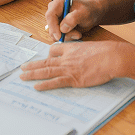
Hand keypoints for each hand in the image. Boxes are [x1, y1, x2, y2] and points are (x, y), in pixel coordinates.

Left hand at [19, 40, 134, 89]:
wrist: (111, 57)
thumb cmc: (107, 52)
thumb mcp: (93, 47)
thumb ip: (85, 52)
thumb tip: (87, 56)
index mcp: (72, 48)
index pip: (55, 50)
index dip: (49, 55)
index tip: (44, 58)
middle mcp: (67, 58)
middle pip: (46, 61)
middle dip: (33, 65)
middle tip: (22, 67)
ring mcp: (69, 69)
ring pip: (46, 71)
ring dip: (32, 74)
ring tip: (22, 76)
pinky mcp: (73, 79)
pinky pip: (55, 82)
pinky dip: (44, 85)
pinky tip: (36, 87)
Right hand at [44, 0, 105, 41]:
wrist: (93, 14)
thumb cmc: (89, 11)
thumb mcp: (84, 13)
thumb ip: (73, 18)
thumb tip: (62, 28)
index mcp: (58, 2)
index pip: (50, 15)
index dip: (53, 27)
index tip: (59, 37)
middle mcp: (54, 10)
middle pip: (51, 26)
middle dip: (63, 33)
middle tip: (77, 34)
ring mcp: (55, 19)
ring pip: (54, 33)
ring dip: (67, 36)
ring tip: (78, 33)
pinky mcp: (57, 27)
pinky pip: (58, 36)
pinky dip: (67, 37)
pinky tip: (76, 33)